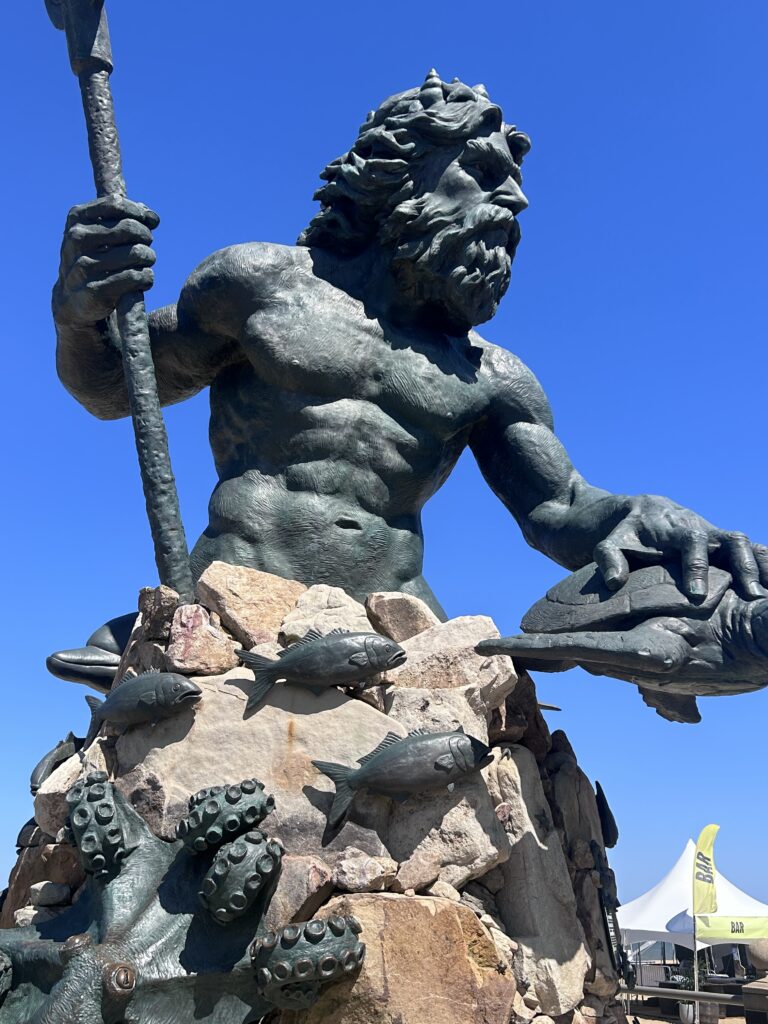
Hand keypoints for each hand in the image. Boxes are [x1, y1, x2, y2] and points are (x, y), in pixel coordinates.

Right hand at [53, 196, 158, 326]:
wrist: (74, 299)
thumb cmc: (95, 257)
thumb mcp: (99, 230)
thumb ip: (123, 214)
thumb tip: (152, 216)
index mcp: (77, 218)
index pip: (117, 204)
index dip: (140, 213)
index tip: (150, 223)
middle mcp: (77, 238)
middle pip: (131, 227)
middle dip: (146, 237)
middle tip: (146, 246)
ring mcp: (84, 265)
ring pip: (137, 253)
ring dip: (148, 258)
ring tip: (145, 263)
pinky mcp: (95, 290)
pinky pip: (136, 277)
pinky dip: (146, 278)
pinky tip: (143, 280)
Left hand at [594, 495, 767, 599]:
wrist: (631, 513)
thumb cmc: (617, 533)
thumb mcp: (606, 542)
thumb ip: (608, 558)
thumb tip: (615, 581)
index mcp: (671, 526)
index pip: (690, 542)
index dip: (696, 566)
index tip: (697, 594)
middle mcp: (698, 527)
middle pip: (729, 540)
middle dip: (742, 567)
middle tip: (753, 596)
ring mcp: (712, 535)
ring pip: (743, 545)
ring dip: (760, 566)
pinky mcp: (719, 546)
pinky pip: (746, 552)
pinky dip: (763, 563)